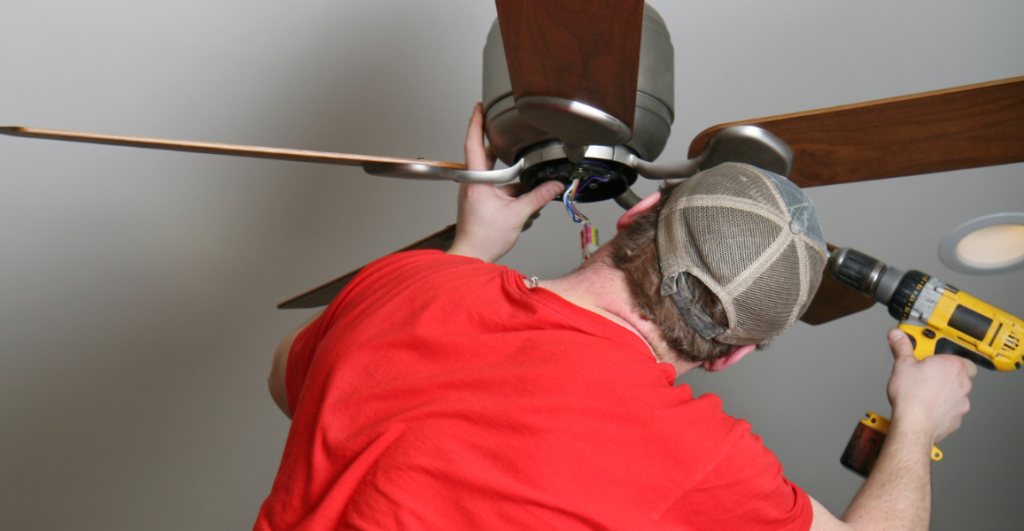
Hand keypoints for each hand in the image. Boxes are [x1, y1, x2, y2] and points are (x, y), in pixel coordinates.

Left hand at [447, 103, 564, 262]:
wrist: (472, 254)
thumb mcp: (517, 215)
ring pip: (490, 171)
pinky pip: (493, 184)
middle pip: (483, 154)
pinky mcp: (479, 200)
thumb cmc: (483, 238)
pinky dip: (506, 183)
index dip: (476, 122)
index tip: (480, 107)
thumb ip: (538, 197)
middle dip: (497, 142)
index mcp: (476, 180)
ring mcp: (474, 191)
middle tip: (506, 127)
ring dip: (505, 167)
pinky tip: (520, 188)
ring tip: (521, 161)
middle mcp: (472, 183)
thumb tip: (554, 186)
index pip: (473, 143)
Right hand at [886, 329, 975, 443]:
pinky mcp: (957, 418)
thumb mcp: (902, 364)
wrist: (914, 424)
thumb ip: (902, 347)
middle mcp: (962, 383)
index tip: (932, 357)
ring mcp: (962, 402)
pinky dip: (942, 408)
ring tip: (923, 392)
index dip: (945, 357)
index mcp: (952, 366)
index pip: (958, 355)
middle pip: (958, 374)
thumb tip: (898, 335)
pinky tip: (926, 406)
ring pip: (956, 393)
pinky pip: (951, 409)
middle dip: (943, 374)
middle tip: (925, 375)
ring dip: (944, 392)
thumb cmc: (912, 396)